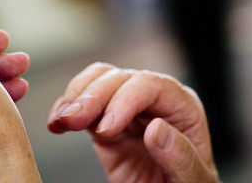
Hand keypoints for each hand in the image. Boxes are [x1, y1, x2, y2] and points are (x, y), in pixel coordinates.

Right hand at [48, 62, 219, 182]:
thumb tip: (157, 129)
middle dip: (93, 96)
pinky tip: (57, 122)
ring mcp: (129, 109)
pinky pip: (86, 104)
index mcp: (181, 106)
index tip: (106, 128)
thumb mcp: (194, 179)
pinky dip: (67, 107)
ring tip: (61, 120)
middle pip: (120, 78)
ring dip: (76, 96)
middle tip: (72, 120)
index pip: (151, 85)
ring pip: (100, 81)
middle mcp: (154, 101)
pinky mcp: (106, 124)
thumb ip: (181, 156)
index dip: (125, 99)